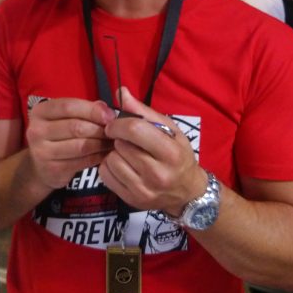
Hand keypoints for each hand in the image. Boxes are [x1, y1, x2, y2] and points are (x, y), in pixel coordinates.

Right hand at [25, 98, 114, 189]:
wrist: (40, 165)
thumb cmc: (58, 135)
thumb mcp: (64, 117)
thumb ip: (84, 109)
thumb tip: (107, 111)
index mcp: (40, 111)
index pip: (68, 106)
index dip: (92, 110)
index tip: (109, 115)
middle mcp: (37, 131)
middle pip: (76, 127)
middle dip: (99, 129)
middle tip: (113, 131)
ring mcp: (42, 152)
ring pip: (81, 146)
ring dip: (101, 144)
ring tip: (111, 142)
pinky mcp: (53, 170)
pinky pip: (83, 161)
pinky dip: (98, 157)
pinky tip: (104, 153)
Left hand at [99, 87, 205, 216]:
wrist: (187, 192)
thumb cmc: (179, 155)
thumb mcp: (170, 130)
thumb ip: (144, 112)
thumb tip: (121, 92)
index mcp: (170, 152)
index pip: (135, 130)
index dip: (119, 123)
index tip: (115, 124)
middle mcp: (158, 174)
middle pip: (121, 146)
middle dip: (119, 139)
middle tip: (127, 141)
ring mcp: (144, 190)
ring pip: (111, 161)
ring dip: (114, 154)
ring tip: (126, 154)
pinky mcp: (132, 200)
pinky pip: (105, 176)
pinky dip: (109, 168)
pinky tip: (121, 166)